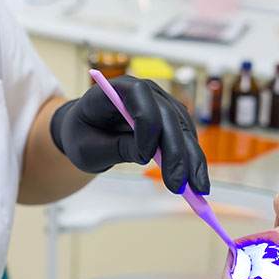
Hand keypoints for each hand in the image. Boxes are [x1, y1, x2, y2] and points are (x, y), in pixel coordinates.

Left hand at [49, 74, 209, 193]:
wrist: (87, 131)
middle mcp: (144, 91)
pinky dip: (192, 158)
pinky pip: (187, 137)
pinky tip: (195, 181)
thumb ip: (115, 149)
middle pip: (167, 116)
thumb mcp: (88, 148)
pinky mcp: (171, 119)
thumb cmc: (82, 135)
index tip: (145, 158)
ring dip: (192, 159)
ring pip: (183, 128)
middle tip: (178, 185)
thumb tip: (146, 156)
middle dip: (176, 152)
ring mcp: (161, 103)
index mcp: (117, 89)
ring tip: (196, 190)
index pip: (139, 96)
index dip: (146, 124)